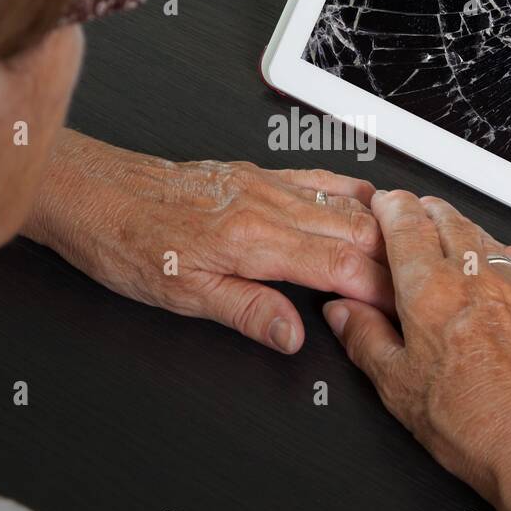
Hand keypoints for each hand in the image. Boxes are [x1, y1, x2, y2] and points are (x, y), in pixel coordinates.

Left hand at [22, 129, 393, 352]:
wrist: (91, 191)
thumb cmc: (124, 241)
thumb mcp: (180, 295)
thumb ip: (245, 311)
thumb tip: (292, 334)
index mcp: (252, 239)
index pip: (341, 266)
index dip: (382, 290)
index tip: (405, 311)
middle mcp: (264, 203)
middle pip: (356, 231)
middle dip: (395, 262)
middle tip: (419, 291)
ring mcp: (261, 184)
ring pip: (344, 202)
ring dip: (381, 229)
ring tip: (409, 253)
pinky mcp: (251, 175)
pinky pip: (316, 179)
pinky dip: (351, 195)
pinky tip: (364, 203)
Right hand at [323, 190, 510, 510]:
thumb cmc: (471, 423)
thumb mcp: (395, 386)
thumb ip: (364, 339)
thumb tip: (343, 314)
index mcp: (429, 292)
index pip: (405, 222)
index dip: (390, 205)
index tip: (382, 202)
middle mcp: (474, 278)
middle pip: (445, 217)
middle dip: (422, 208)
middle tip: (408, 212)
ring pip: (482, 233)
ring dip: (459, 224)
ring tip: (444, 230)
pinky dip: (501, 250)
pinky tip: (496, 262)